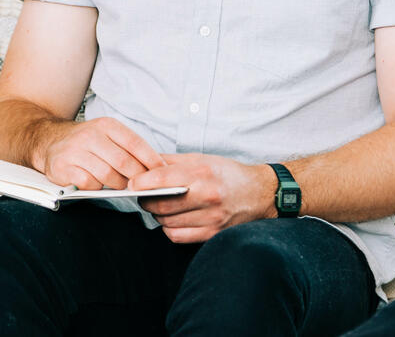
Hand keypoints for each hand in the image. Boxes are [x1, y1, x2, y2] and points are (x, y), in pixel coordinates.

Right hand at [40, 117, 165, 189]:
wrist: (49, 141)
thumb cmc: (86, 142)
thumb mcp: (107, 135)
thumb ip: (127, 148)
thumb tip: (153, 168)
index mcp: (106, 125)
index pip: (135, 143)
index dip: (151, 159)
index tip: (162, 172)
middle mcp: (90, 135)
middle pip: (123, 161)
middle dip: (137, 177)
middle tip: (143, 186)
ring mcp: (75, 151)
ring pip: (107, 174)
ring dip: (118, 185)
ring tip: (122, 187)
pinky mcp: (63, 167)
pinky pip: (88, 183)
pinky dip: (97, 188)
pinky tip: (98, 185)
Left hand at [133, 153, 276, 243]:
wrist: (260, 194)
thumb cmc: (229, 174)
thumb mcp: (202, 159)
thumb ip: (171, 162)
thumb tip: (143, 165)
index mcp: (203, 173)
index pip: (161, 179)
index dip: (141, 182)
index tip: (133, 183)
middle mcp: (207, 195)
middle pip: (160, 204)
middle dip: (146, 200)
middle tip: (144, 195)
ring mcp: (211, 217)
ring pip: (166, 221)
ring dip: (157, 215)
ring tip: (161, 206)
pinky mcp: (212, 233)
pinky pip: (177, 236)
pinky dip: (169, 228)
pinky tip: (173, 219)